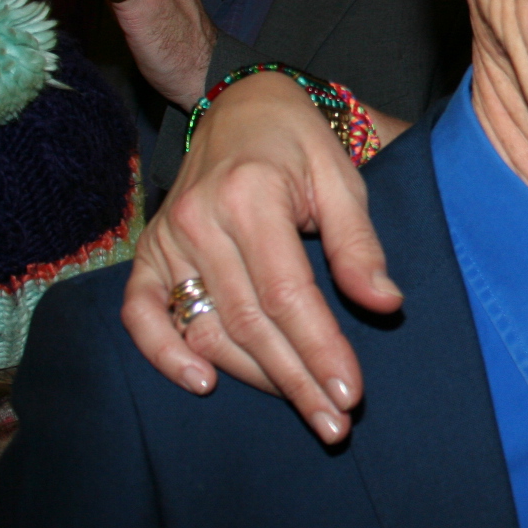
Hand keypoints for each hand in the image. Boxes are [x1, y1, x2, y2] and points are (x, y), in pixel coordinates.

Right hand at [121, 72, 402, 443]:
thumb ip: (360, 245)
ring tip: (302, 408)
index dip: (320, 349)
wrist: (242, 105)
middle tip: (334, 422)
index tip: (351, 393)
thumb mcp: (343, 179)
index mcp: (251, 198)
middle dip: (296, 379)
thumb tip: (386, 304)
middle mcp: (199, 221)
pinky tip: (202, 384)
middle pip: (249, 323)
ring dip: (253, 378)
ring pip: (206, 327)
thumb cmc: (301, 144)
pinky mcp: (147, 252)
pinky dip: (164, 353)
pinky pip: (141, 313)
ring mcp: (166, 239)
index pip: (288, 295)